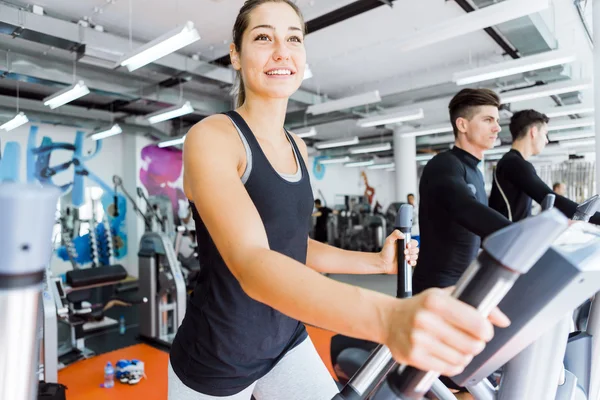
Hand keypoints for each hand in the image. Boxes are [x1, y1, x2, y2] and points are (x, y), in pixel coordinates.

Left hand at [379, 230, 418, 273]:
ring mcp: (407, 257)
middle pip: (416, 249)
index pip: (414, 242)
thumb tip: (403, 235)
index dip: (412, 244)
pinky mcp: (407, 263)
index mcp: (404, 244)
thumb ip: (395, 234)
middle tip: (404, 252)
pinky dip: (413, 262)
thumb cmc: (385, 252)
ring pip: (416, 256)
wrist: (383, 262)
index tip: (407, 245)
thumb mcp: (389, 240)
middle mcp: (407, 250)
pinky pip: (414, 263)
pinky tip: (408, 262)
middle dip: (411, 251)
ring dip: (411, 257)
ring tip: (405, 257)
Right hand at [383, 287, 509, 376]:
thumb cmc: (419, 307)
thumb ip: (476, 303)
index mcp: (435, 301)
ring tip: (456, 347)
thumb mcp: (445, 296)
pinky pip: (448, 368)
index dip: (486, 330)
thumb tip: (502, 320)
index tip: (483, 330)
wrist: (389, 319)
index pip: (477, 323)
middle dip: (476, 344)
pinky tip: (446, 354)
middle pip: (472, 344)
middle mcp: (425, 319)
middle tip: (470, 339)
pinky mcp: (414, 356)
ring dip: (464, 356)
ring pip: (462, 359)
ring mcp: (418, 339)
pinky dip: (453, 365)